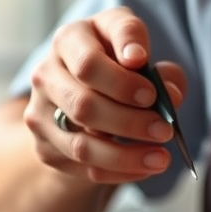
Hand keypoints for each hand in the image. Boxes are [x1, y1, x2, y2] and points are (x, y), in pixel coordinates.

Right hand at [24, 6, 187, 184]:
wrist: (87, 90)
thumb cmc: (119, 64)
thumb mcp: (140, 53)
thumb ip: (159, 69)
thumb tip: (169, 95)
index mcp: (70, 39)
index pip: (89, 62)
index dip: (122, 81)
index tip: (151, 94)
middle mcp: (46, 74)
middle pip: (83, 105)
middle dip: (129, 122)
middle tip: (165, 130)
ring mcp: (40, 113)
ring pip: (81, 145)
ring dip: (126, 156)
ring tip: (161, 158)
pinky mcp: (45, 147)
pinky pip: (84, 168)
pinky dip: (119, 172)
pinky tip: (144, 166)